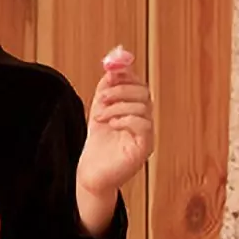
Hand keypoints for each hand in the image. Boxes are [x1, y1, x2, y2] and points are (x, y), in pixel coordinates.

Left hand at [76, 45, 153, 231]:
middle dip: (121, 89)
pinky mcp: (144, 147)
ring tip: (100, 114)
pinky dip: (125, 118)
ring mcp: (147, 134)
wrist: (91, 173)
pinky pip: (143, 124)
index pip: (138, 84)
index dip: (126, 73)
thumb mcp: (100, 110)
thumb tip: (113, 65)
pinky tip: (110, 124)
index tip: (111, 66)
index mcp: (136, 109)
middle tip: (102, 96)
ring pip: (142, 106)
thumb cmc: (97, 145)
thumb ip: (107, 89)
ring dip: (117, 105)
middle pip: (143, 92)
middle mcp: (145, 120)